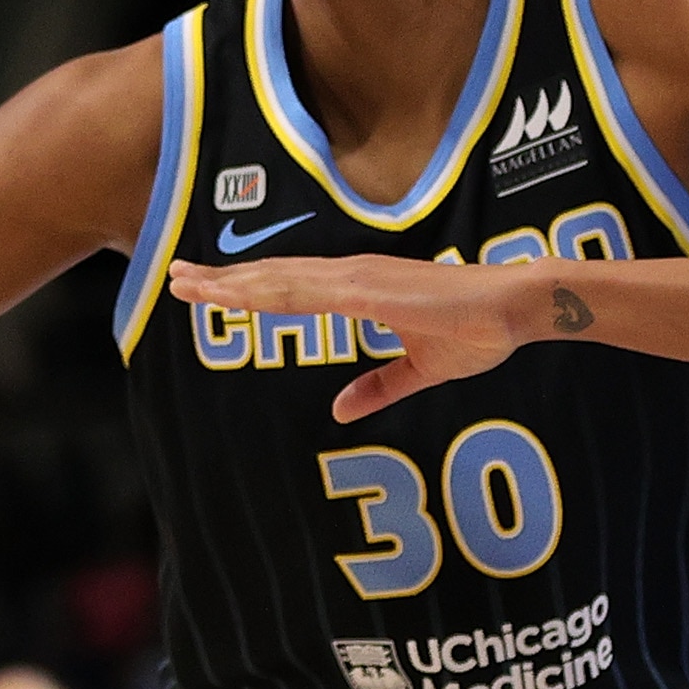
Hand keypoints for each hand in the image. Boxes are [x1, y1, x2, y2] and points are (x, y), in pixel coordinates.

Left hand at [165, 253, 537, 424]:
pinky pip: (307, 292)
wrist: (513, 309)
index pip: (287, 288)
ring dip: (230, 283)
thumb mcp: (418, 370)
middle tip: (174, 279)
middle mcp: (349, 276)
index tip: (205, 291)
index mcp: (357, 290)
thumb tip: (340, 412)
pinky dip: (267, 291)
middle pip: (271, 278)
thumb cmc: (476, 331)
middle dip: (220, 280)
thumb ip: (379, 387)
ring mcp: (356, 279)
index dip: (244, 289)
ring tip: (189, 284)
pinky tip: (237, 295)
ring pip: (278, 280)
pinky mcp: (369, 290)